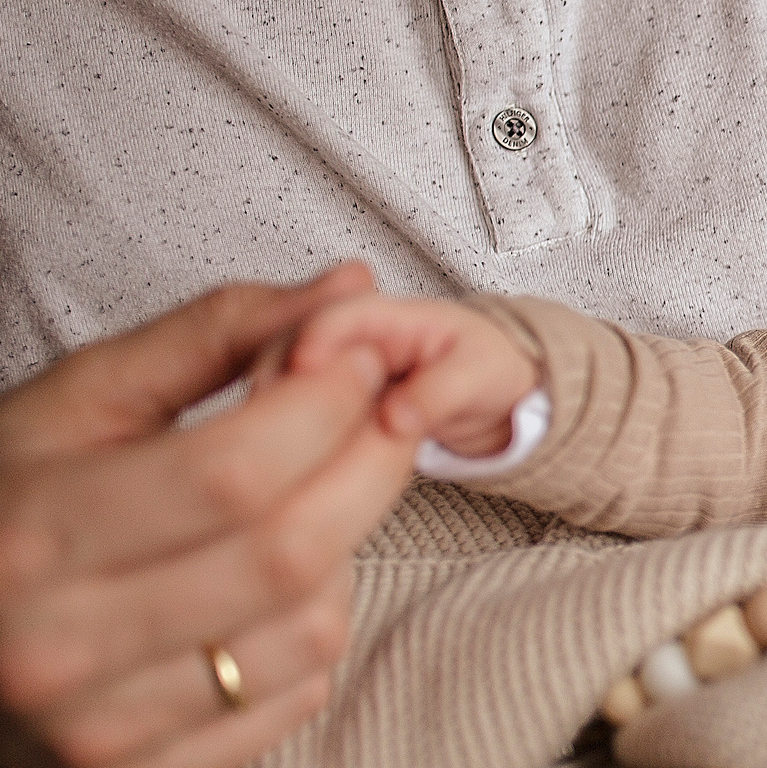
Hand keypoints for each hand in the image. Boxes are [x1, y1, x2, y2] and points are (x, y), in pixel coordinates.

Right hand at [0, 265, 418, 767]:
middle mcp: (53, 646)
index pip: (234, 470)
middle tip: (383, 417)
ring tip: (303, 507)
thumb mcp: (81, 397)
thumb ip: (215, 334)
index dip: (326, 406)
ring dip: (343, 552)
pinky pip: (297, 700)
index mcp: (27, 534)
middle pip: (289, 551)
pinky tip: (269, 592)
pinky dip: (312, 631)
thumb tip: (351, 289)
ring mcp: (95, 732)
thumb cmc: (4, 499)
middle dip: (368, 466)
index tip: (361, 362)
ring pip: (311, 629)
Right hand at [278, 295, 541, 460]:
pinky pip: (300, 406)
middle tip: (271, 413)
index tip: (302, 371)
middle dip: (279, 373)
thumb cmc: (488, 370)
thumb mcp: (479, 376)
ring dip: (277, 401)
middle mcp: (357, 338)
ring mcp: (340, 368)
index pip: (341, 316)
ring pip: (289, 375)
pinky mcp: (334, 400)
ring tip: (277, 438)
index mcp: (393, 317)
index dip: (316, 339)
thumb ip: (438, 393)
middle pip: (298, 341)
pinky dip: (289, 423)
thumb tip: (394, 419)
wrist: (495, 395)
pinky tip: (289, 451)